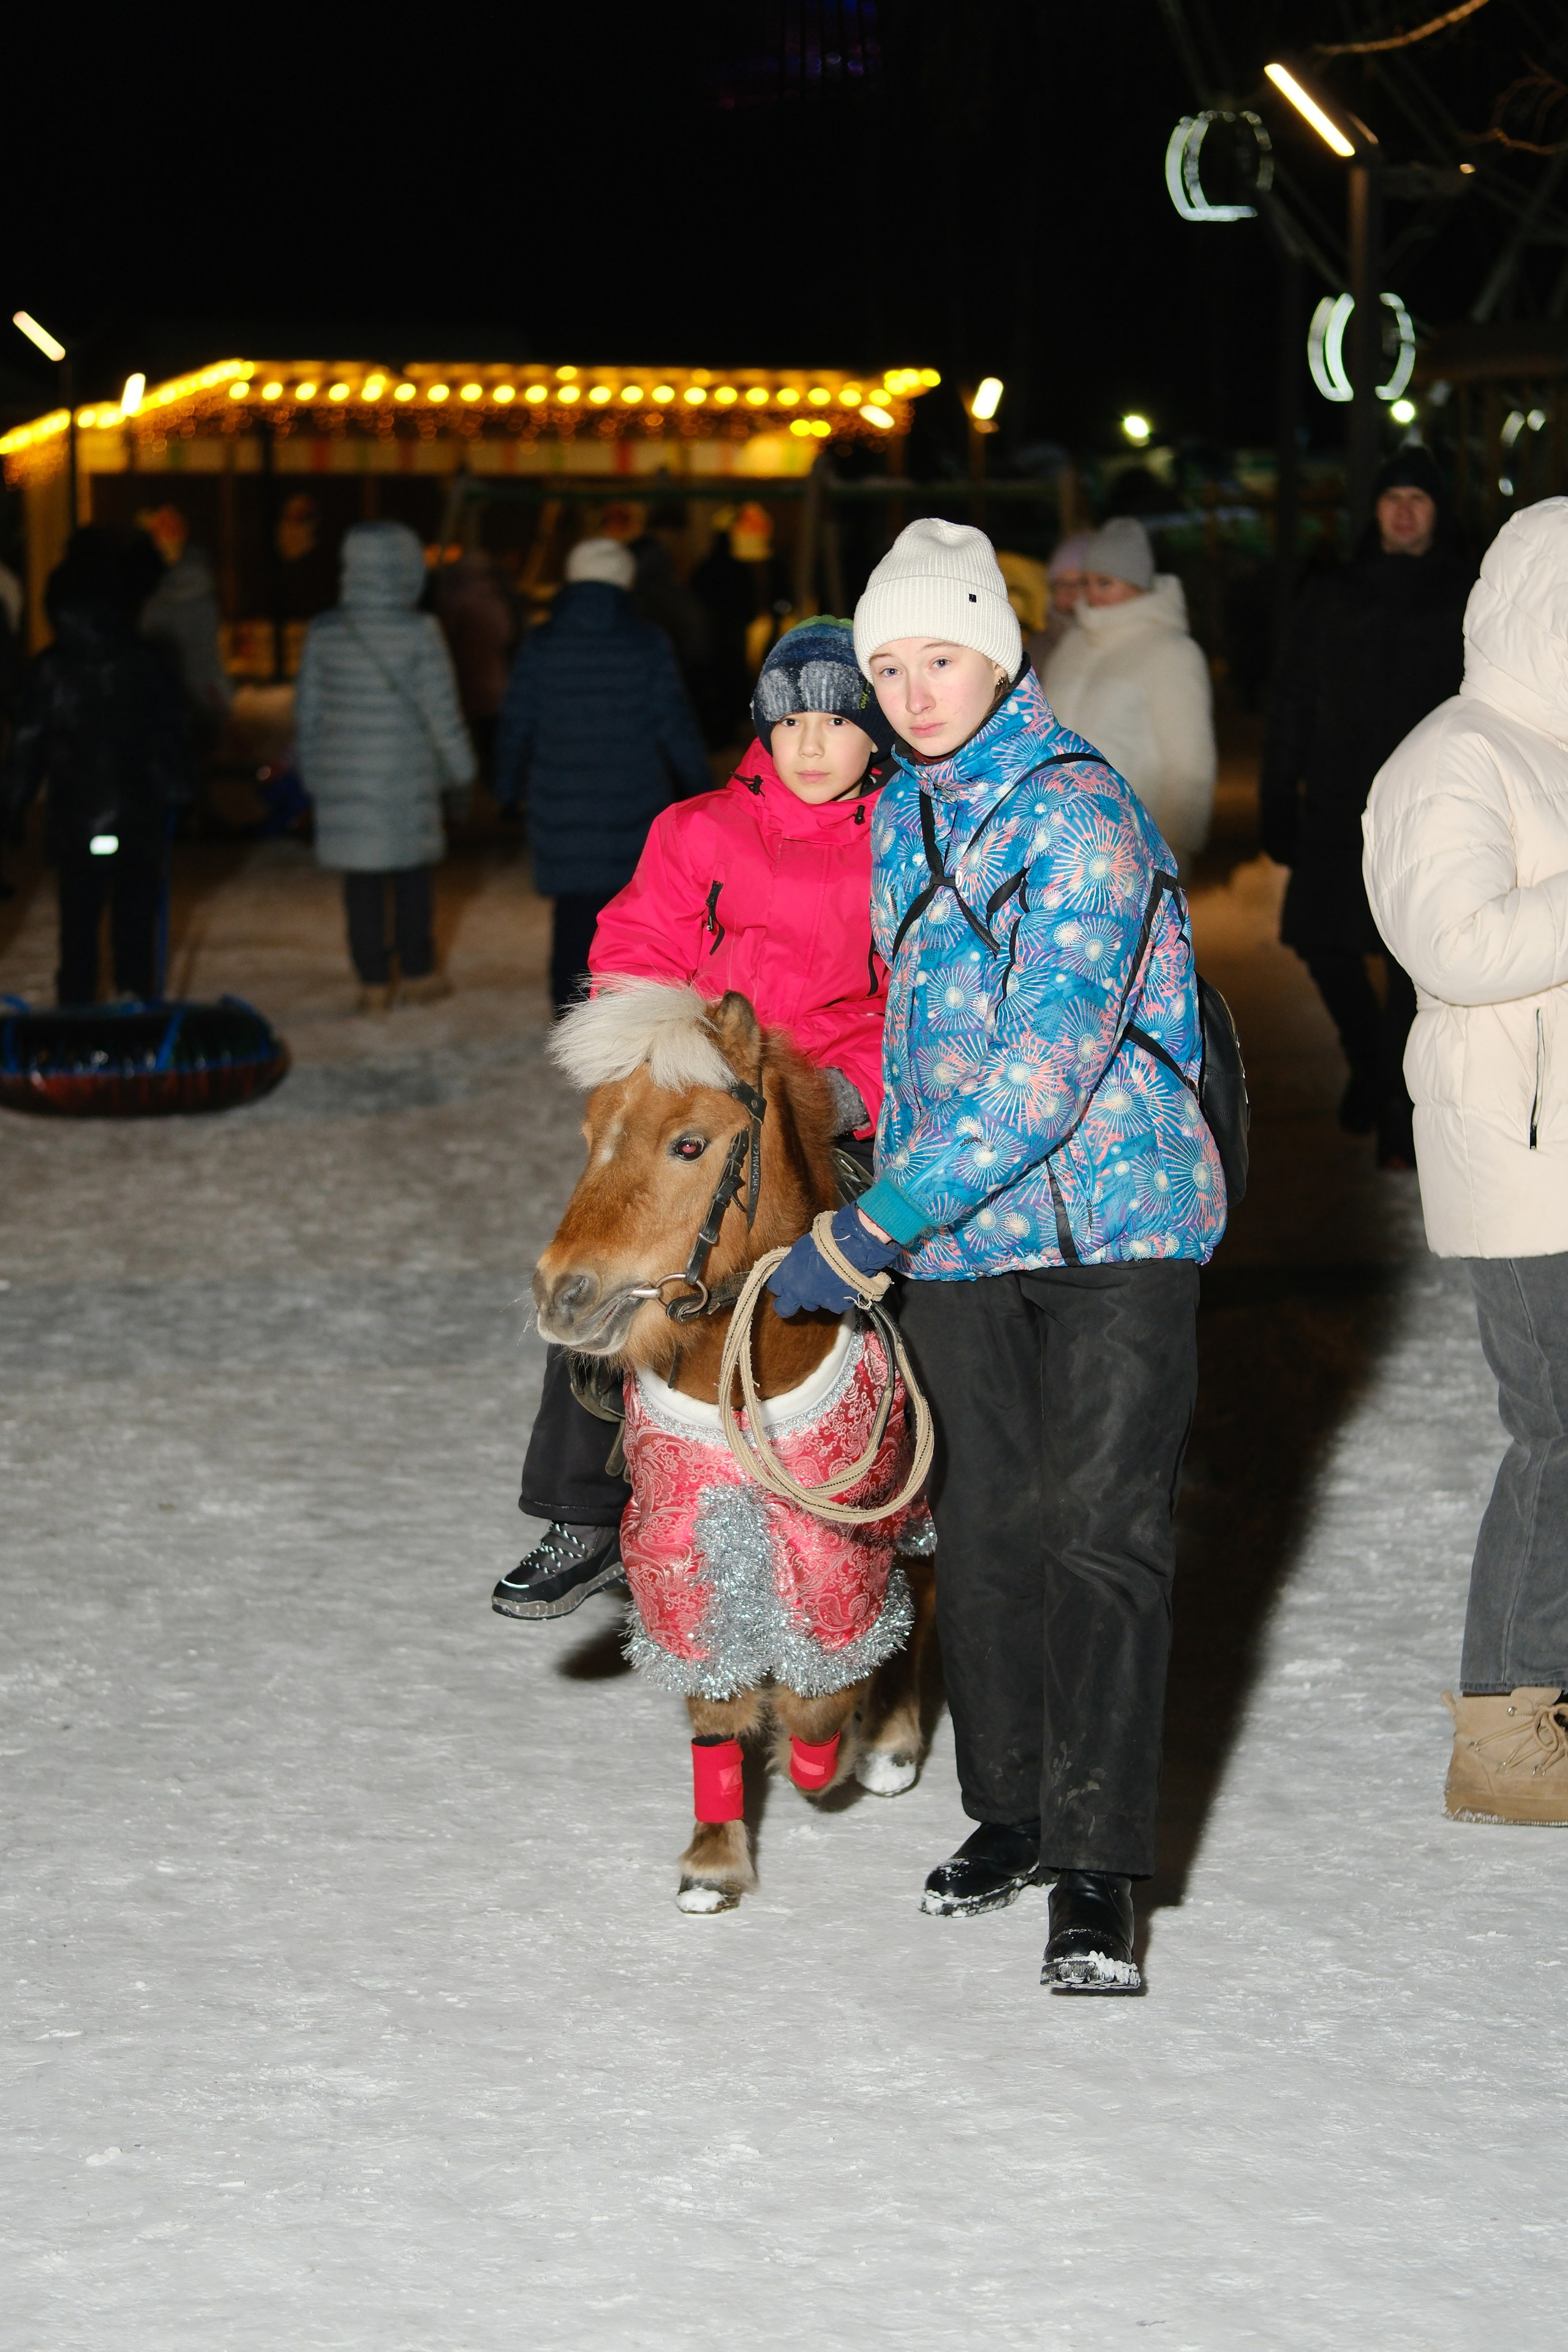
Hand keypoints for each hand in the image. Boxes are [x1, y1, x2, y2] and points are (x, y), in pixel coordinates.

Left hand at [766, 1204, 901, 1319]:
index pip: (775, 1287)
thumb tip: (797, 1267)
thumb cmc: (824, 1241)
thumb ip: (795, 1264)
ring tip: (827, 1283)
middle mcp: (798, 1294)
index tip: (784, 1283)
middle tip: (794, 1300)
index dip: (780, 1285)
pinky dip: (837, 1297)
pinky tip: (843, 1285)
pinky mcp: (836, 1305)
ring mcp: (818, 1302)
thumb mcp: (800, 1249)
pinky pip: (834, 1304)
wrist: (851, 1249)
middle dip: (787, 1305)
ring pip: (813, 1304)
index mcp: (787, 1278)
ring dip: (816, 1297)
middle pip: (785, 1308)